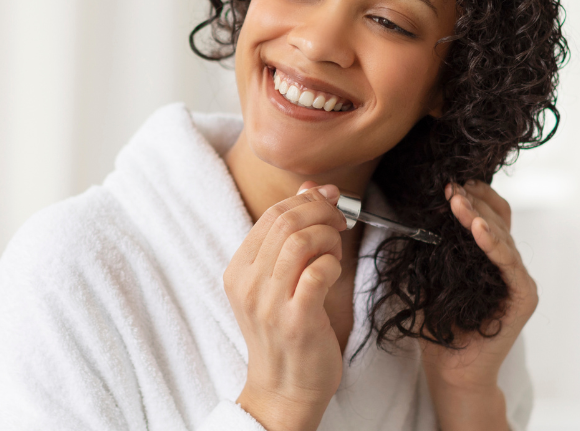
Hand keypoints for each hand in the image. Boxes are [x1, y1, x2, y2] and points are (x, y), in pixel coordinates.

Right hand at [225, 183, 347, 430]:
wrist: (284, 389)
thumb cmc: (285, 333)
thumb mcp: (277, 282)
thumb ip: (289, 238)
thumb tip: (310, 189)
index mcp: (238, 271)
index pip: (271, 215)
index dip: (306, 200)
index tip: (330, 200)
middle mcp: (248, 284)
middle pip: (285, 221)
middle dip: (322, 211)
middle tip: (340, 221)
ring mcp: (270, 303)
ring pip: (301, 240)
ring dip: (329, 236)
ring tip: (336, 251)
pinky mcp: (296, 320)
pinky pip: (319, 271)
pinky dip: (333, 263)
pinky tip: (334, 273)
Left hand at [420, 180, 538, 430]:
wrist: (450, 369)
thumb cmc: (438, 325)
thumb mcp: (431, 277)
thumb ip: (433, 248)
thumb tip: (413, 215)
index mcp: (490, 258)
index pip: (490, 216)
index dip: (474, 196)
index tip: (450, 183)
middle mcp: (508, 266)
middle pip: (498, 220)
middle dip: (473, 200)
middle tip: (450, 187)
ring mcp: (518, 281)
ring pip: (503, 236)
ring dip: (478, 216)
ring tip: (457, 202)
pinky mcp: (522, 298)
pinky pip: (509, 265)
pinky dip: (494, 244)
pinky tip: (478, 229)